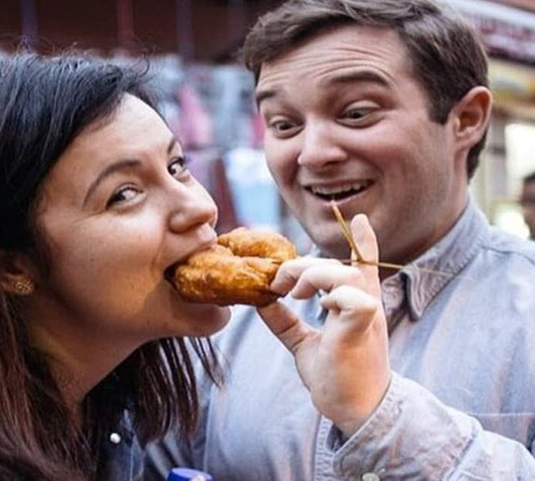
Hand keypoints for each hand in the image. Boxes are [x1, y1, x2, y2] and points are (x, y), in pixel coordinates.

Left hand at [257, 214, 389, 437]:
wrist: (356, 410)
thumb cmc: (336, 376)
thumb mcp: (303, 342)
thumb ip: (285, 322)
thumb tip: (262, 303)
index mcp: (354, 306)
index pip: (361, 267)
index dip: (362, 242)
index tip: (357, 218)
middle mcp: (364, 305)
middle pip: (339, 266)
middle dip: (303, 267)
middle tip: (278, 284)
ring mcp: (366, 315)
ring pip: (345, 275)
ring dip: (314, 276)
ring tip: (294, 294)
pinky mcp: (362, 329)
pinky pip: (354, 299)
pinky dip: (333, 296)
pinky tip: (318, 306)